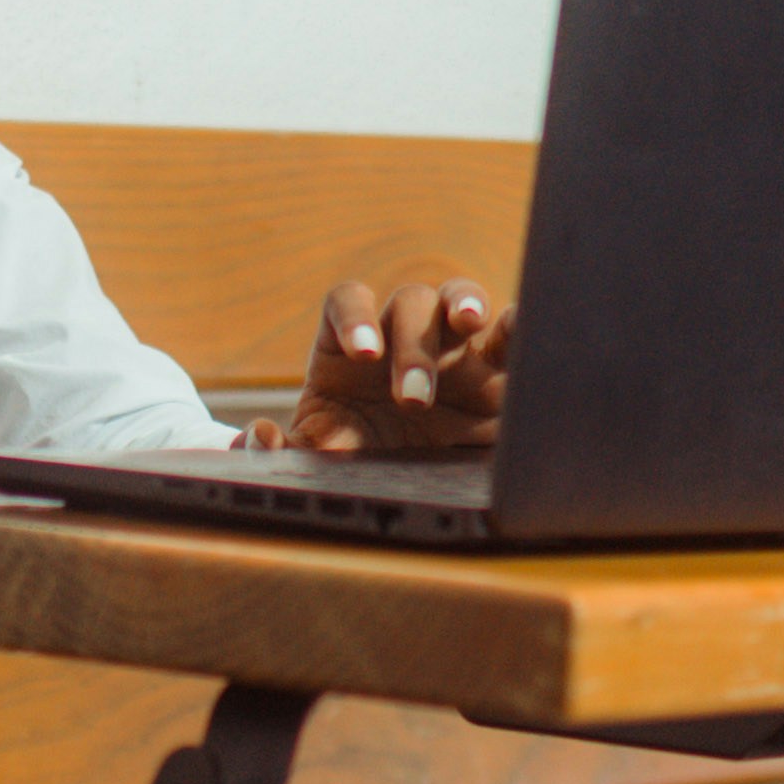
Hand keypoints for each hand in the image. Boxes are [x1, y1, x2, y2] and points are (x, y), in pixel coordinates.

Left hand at [259, 273, 513, 458]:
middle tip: (412, 401)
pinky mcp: (498, 370)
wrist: (409, 485)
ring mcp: (453, 347)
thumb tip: (260, 439)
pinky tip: (524, 328)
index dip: (353, 318)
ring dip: (465, 303)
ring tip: (471, 324)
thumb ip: (285, 451)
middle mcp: (404, 334)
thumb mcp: (318, 458)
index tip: (361, 354)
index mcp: (352, 346)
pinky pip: (511, 333)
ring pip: (458, 298)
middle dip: (412, 345)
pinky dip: (518, 322)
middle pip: (408, 303)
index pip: (346, 303)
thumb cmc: (357, 457)